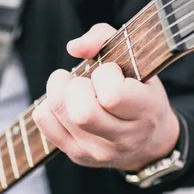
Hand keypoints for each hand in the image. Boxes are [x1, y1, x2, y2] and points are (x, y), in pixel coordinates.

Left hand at [32, 23, 179, 171]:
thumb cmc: (140, 92)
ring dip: (59, 92)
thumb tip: (73, 47)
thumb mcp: (136, 59)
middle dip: (75, 86)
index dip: (105, 75)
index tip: (110, 72)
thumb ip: (105, 38)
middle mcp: (123, 138)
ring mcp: (98, 151)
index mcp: (146, 111)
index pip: (113, 96)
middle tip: (83, 81)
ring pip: (60, 115)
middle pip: (82, 112)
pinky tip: (64, 103)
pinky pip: (45, 123)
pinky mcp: (77, 155)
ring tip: (73, 88)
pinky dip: (48, 106)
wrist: (149, 142)